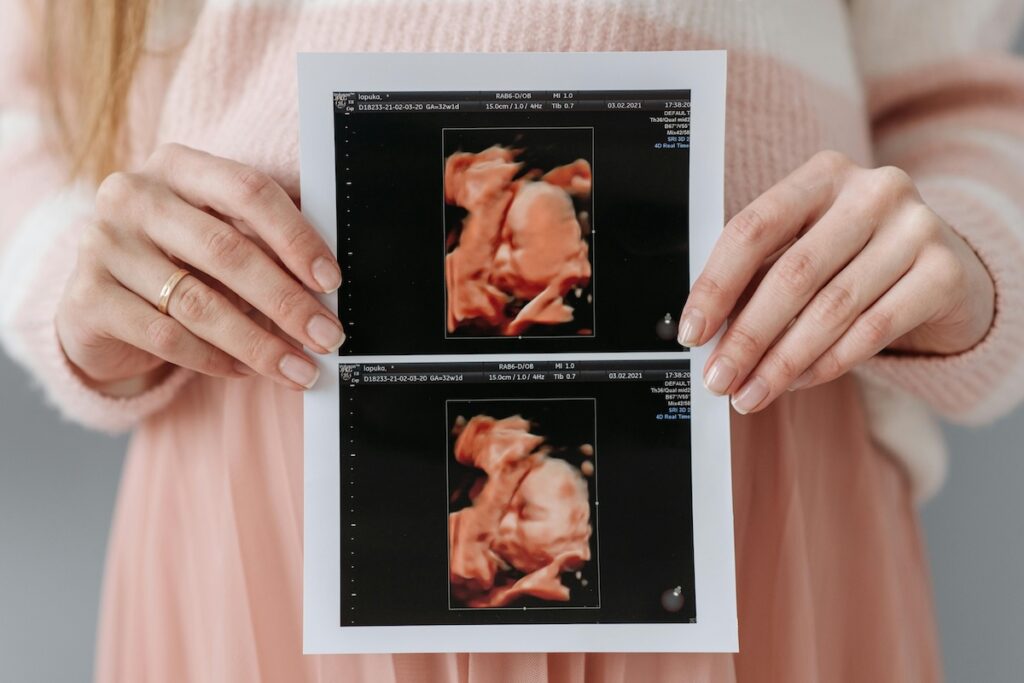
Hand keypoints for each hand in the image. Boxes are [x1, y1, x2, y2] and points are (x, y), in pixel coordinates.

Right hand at [56, 143, 343, 393]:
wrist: (100, 301)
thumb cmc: (177, 261)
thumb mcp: (220, 236)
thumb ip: (265, 244)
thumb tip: (327, 285)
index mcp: (178, 166)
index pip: (248, 190)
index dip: (295, 237)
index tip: (330, 280)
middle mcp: (134, 196)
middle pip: (226, 250)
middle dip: (286, 301)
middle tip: (325, 335)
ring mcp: (104, 245)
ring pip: (197, 302)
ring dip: (258, 342)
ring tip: (298, 366)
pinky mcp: (87, 298)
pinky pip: (165, 336)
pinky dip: (214, 359)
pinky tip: (246, 371)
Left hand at [677, 150, 994, 413]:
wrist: (944, 266)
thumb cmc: (856, 255)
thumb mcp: (806, 246)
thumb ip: (759, 277)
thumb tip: (706, 332)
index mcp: (823, 175)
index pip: (754, 228)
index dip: (717, 285)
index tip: (692, 331)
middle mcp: (873, 192)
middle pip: (792, 273)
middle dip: (747, 336)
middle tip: (719, 376)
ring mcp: (915, 228)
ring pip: (832, 308)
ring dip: (782, 361)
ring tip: (751, 392)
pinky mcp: (944, 272)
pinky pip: (873, 330)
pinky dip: (827, 363)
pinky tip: (796, 382)